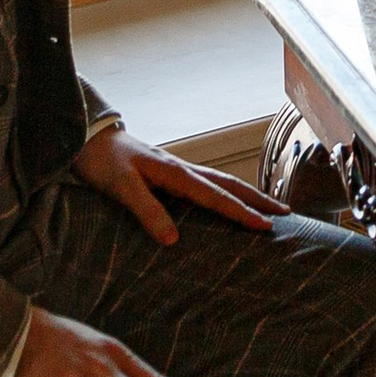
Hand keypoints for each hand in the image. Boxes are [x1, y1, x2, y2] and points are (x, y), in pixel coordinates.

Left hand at [73, 123, 283, 249]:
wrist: (89, 137)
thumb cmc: (103, 162)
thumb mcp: (120, 187)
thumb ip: (146, 210)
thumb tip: (173, 239)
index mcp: (175, 173)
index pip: (216, 196)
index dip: (241, 213)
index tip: (266, 225)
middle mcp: (183, 169)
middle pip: (229, 185)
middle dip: (258, 199)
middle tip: (286, 212)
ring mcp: (178, 170)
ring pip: (222, 183)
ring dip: (246, 195)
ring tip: (268, 206)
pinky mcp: (170, 174)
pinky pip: (208, 185)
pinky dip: (227, 193)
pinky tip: (229, 201)